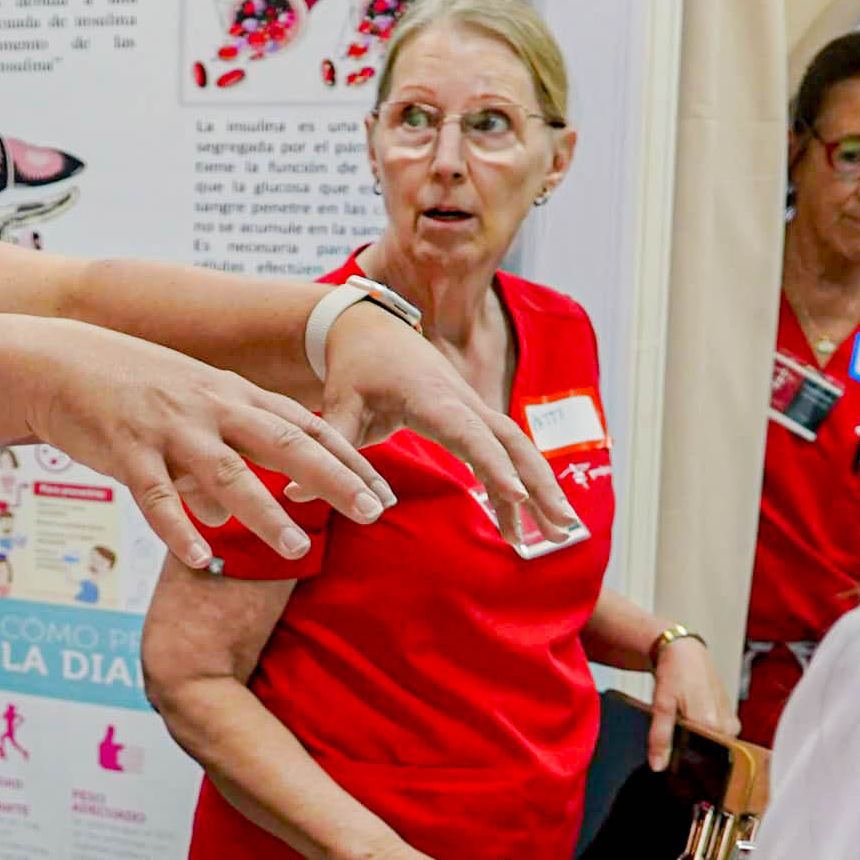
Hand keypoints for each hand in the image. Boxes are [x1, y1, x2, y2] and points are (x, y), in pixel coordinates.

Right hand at [21, 322, 393, 572]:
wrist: (56, 362)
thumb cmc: (128, 388)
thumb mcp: (186, 412)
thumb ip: (214, 459)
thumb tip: (226, 511)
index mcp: (232, 395)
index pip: (305, 426)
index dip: (348, 459)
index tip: (384, 492)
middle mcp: (210, 407)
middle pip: (284, 444)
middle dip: (333, 479)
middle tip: (374, 513)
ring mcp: (169, 427)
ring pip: (226, 472)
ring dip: (264, 511)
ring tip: (298, 548)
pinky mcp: (126, 448)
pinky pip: (154, 495)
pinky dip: (177, 527)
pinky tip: (198, 556)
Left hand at [318, 311, 574, 550]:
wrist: (370, 328)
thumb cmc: (354, 368)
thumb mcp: (338, 405)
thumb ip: (329, 447)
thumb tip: (297, 495)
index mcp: (433, 397)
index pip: (470, 435)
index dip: (494, 467)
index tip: (515, 497)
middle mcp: (464, 401)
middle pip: (512, 444)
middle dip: (538, 486)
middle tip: (562, 529)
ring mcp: (475, 408)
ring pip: (519, 449)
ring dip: (541, 488)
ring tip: (561, 532)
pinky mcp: (475, 417)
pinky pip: (507, 452)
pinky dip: (522, 483)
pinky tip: (530, 520)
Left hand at [645, 634, 735, 772]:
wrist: (686, 652)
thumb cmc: (675, 672)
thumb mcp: (661, 705)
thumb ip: (660, 737)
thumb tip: (658, 764)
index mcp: (711, 726)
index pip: (699, 760)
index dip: (683, 761)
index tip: (672, 755)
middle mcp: (725, 726)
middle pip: (706, 753)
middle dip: (689, 748)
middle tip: (676, 728)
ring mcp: (730, 723)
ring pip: (712, 745)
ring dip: (697, 739)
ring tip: (684, 718)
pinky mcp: (730, 719)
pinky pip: (717, 736)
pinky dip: (704, 731)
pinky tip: (693, 717)